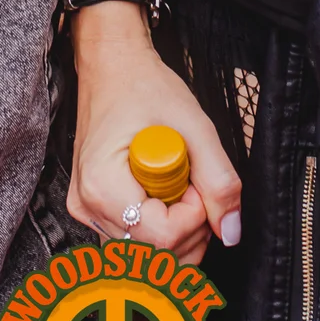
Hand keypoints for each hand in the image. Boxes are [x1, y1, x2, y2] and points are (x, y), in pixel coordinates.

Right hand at [70, 3, 240, 266]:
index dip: (195, 215)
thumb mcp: (194, 125)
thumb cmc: (144, 86)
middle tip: (196, 184)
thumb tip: (231, 230)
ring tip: (181, 187)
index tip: (197, 180)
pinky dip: (162, 231)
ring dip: (179, 233)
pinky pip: (136, 242)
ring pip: (146, 256)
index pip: (162, 237)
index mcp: (103, 187)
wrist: (112, 65)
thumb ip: (219, 179)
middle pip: (154, 256)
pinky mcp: (95, 212)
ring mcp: (88, 213)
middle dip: (191, 230)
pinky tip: (166, 199)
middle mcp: (87, 209)